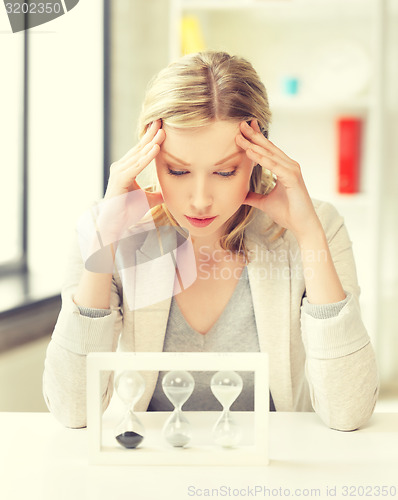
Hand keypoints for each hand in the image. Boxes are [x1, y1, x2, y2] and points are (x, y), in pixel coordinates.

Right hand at [105, 119, 164, 206]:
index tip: (162, 127)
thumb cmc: (127, 212)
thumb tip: (169, 193)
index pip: (141, 150)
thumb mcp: (148, 200)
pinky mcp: (120, 179)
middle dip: (151, 134)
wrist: (115, 223)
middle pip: (139, 148)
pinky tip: (156, 148)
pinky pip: (137, 166)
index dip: (151, 138)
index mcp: (126, 169)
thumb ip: (157, 194)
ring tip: (162, 131)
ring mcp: (119, 172)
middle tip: (161, 120)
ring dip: (151, 142)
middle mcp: (121, 167)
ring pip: (139, 155)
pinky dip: (147, 157)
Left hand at [236, 120, 321, 242]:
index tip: (242, 130)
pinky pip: (274, 166)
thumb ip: (253, 197)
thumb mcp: (264, 203)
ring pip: (270, 154)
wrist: (302, 226)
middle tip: (239, 124)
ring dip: (254, 145)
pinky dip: (262, 159)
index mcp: (284, 169)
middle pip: (268, 148)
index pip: (267, 151)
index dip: (255, 139)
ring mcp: (292, 171)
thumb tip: (240, 195)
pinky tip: (250, 152)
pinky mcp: (292, 179)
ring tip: (240, 136)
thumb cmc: (288, 214)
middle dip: (253, 136)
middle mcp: (289, 166)